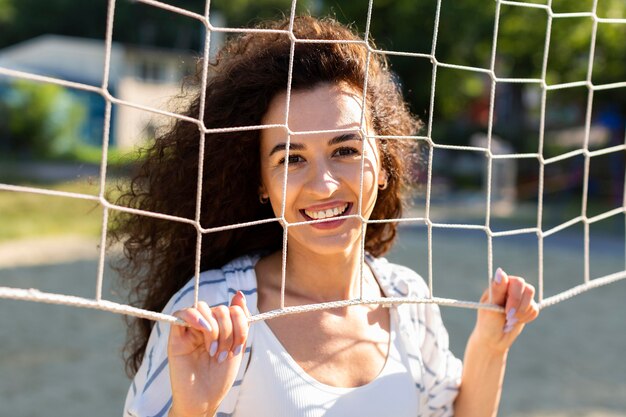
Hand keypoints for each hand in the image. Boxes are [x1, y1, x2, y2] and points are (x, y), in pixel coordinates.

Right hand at [167, 291, 249, 416]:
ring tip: (212, 351)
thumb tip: (239, 293)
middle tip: (224, 353)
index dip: (240, 324)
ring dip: (213, 328)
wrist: (203, 399)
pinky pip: (181, 313)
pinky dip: (194, 317)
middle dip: (228, 330)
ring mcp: (190, 329)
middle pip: (219, 309)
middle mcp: (206, 326)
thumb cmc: (219, 377)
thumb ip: (240, 321)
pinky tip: (203, 329)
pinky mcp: (176, 336)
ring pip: (203, 308)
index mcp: (221, 327)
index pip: (233, 309)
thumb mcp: (236, 347)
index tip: (238, 348)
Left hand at [472, 268, 539, 352]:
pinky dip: (526, 318)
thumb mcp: (491, 307)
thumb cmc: (488, 323)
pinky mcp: (527, 306)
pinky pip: (535, 309)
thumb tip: (500, 271)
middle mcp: (509, 286)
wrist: (493, 340)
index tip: (507, 312)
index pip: (516, 282)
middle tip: (509, 318)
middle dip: (520, 306)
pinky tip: (516, 321)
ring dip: (523, 313)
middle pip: (527, 289)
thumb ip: (497, 290)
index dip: (515, 298)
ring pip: (532, 298)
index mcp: (498, 284)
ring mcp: (519, 295)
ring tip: (510, 321)